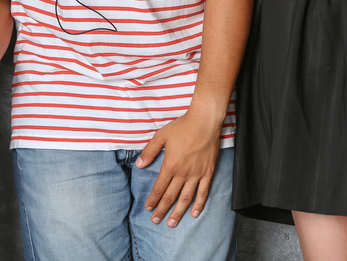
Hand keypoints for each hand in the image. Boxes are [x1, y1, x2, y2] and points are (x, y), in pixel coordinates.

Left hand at [135, 109, 221, 227]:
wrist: (204, 122)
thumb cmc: (182, 127)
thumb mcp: (161, 136)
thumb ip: (149, 152)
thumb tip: (139, 165)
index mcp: (170, 165)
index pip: (159, 188)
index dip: (153, 199)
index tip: (147, 208)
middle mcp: (183, 173)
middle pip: (171, 196)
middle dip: (162, 210)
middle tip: (156, 221)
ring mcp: (196, 175)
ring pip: (186, 198)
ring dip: (178, 212)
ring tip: (172, 223)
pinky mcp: (208, 173)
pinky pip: (203, 192)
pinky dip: (199, 204)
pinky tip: (195, 213)